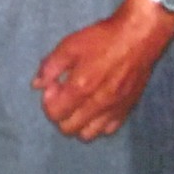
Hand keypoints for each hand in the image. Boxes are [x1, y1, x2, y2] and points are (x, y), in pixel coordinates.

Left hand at [32, 0, 173, 139]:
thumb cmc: (101, 38)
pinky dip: (97, 124)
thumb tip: (36, 85)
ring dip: (77, 123)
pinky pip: (108, 130)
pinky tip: (95, 106)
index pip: (54, 114)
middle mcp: (97, 105)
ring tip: (78, 103)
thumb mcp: (69, 46)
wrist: (137, 37)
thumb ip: (50, 67)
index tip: (54, 85)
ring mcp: (113, 110)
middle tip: (63, 94)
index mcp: (81, 87)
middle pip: (68, 129)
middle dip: (59, 114)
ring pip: (88, 135)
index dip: (48, 101)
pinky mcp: (127, 110)